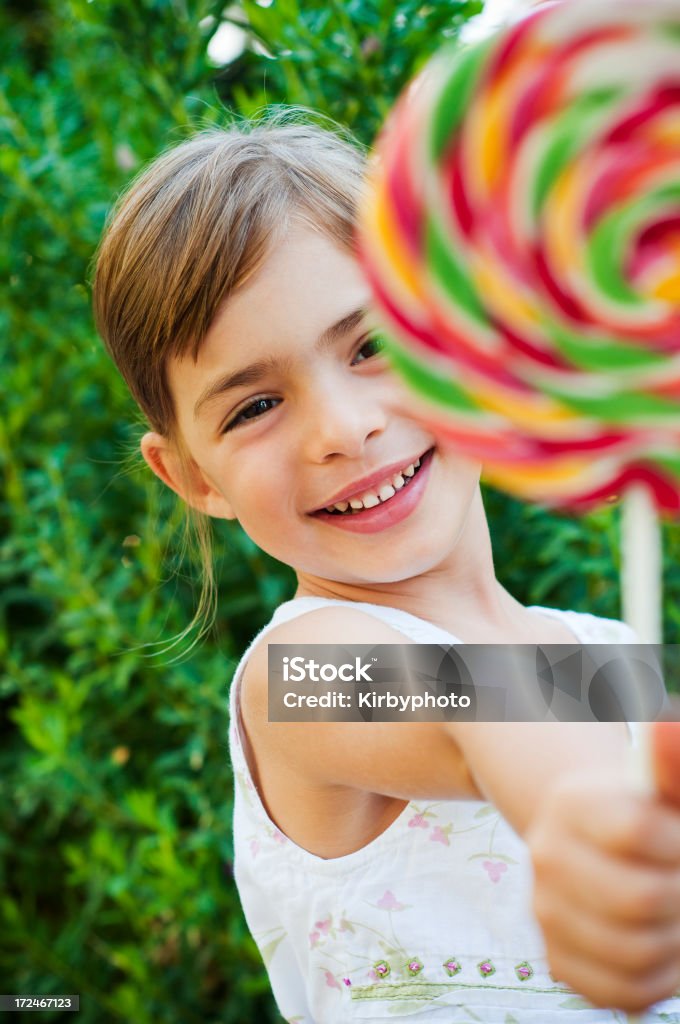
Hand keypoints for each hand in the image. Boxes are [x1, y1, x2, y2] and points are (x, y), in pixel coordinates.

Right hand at [526, 771, 679, 1012]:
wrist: (608, 845)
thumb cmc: (653, 813)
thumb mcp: (663, 787)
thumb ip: (673, 766)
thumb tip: (669, 730)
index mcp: (571, 803)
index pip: (637, 830)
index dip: (678, 844)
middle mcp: (546, 854)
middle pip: (641, 899)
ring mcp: (547, 909)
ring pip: (635, 951)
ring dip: (678, 940)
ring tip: (678, 913)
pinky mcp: (558, 958)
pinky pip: (623, 991)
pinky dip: (661, 978)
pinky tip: (664, 943)